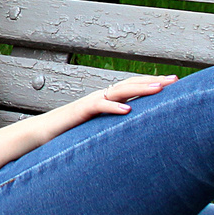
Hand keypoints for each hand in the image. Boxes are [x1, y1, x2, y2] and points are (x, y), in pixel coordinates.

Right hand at [39, 74, 172, 134]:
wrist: (40, 133)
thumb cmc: (69, 133)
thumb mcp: (97, 129)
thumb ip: (114, 127)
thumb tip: (135, 130)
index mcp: (106, 100)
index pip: (133, 87)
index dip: (152, 83)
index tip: (174, 83)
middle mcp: (100, 97)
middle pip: (130, 84)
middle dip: (153, 81)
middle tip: (174, 81)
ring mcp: (90, 103)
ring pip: (118, 92)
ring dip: (140, 89)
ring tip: (159, 89)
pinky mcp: (80, 112)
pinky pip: (98, 107)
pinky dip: (113, 108)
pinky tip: (128, 110)